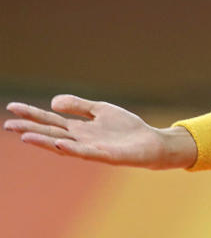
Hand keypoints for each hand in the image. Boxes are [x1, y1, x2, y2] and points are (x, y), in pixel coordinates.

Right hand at [4, 95, 196, 169]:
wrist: (150, 143)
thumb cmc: (125, 129)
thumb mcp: (100, 110)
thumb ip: (78, 106)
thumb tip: (52, 101)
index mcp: (78, 128)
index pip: (50, 119)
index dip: (32, 113)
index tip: (12, 107)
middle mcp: (80, 139)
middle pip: (51, 132)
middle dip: (30, 129)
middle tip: (8, 124)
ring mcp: (90, 148)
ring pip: (63, 145)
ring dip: (44, 141)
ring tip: (25, 136)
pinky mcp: (105, 155)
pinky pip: (85, 152)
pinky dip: (72, 148)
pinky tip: (60, 143)